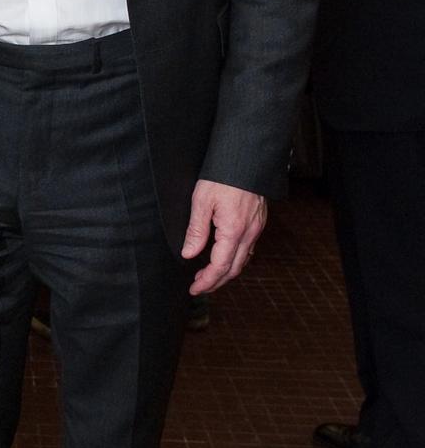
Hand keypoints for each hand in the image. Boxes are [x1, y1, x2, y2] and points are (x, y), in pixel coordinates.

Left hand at [181, 179, 265, 295]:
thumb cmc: (223, 176)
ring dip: (226, 272)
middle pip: (234, 268)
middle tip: (199, 287)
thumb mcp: (202, 201)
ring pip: (243, 260)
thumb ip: (196, 230)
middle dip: (216, 282)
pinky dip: (235, 259)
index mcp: (234, 231)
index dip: (207, 282)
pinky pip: (248, 248)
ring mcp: (256, 228)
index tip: (194, 289)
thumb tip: (189, 254)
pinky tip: (225, 257)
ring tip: (208, 275)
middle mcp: (249, 233)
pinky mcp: (259, 222)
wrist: (247, 158)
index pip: (220, 266)